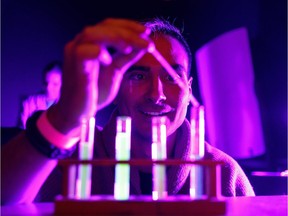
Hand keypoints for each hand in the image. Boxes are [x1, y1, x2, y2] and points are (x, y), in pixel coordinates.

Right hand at [49, 18, 152, 132]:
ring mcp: (74, 54)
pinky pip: (82, 52)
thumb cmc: (95, 92)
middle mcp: (81, 44)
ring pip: (92, 34)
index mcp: (91, 43)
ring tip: (129, 48)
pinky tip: (108, 61)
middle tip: (146, 42)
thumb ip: (126, 58)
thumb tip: (143, 45)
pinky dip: (97, 52)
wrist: (80, 113)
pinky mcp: (74, 68)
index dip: (129, 26)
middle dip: (128, 32)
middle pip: (104, 26)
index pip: (110, 25)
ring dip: (115, 38)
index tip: (147, 33)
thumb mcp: (115, 71)